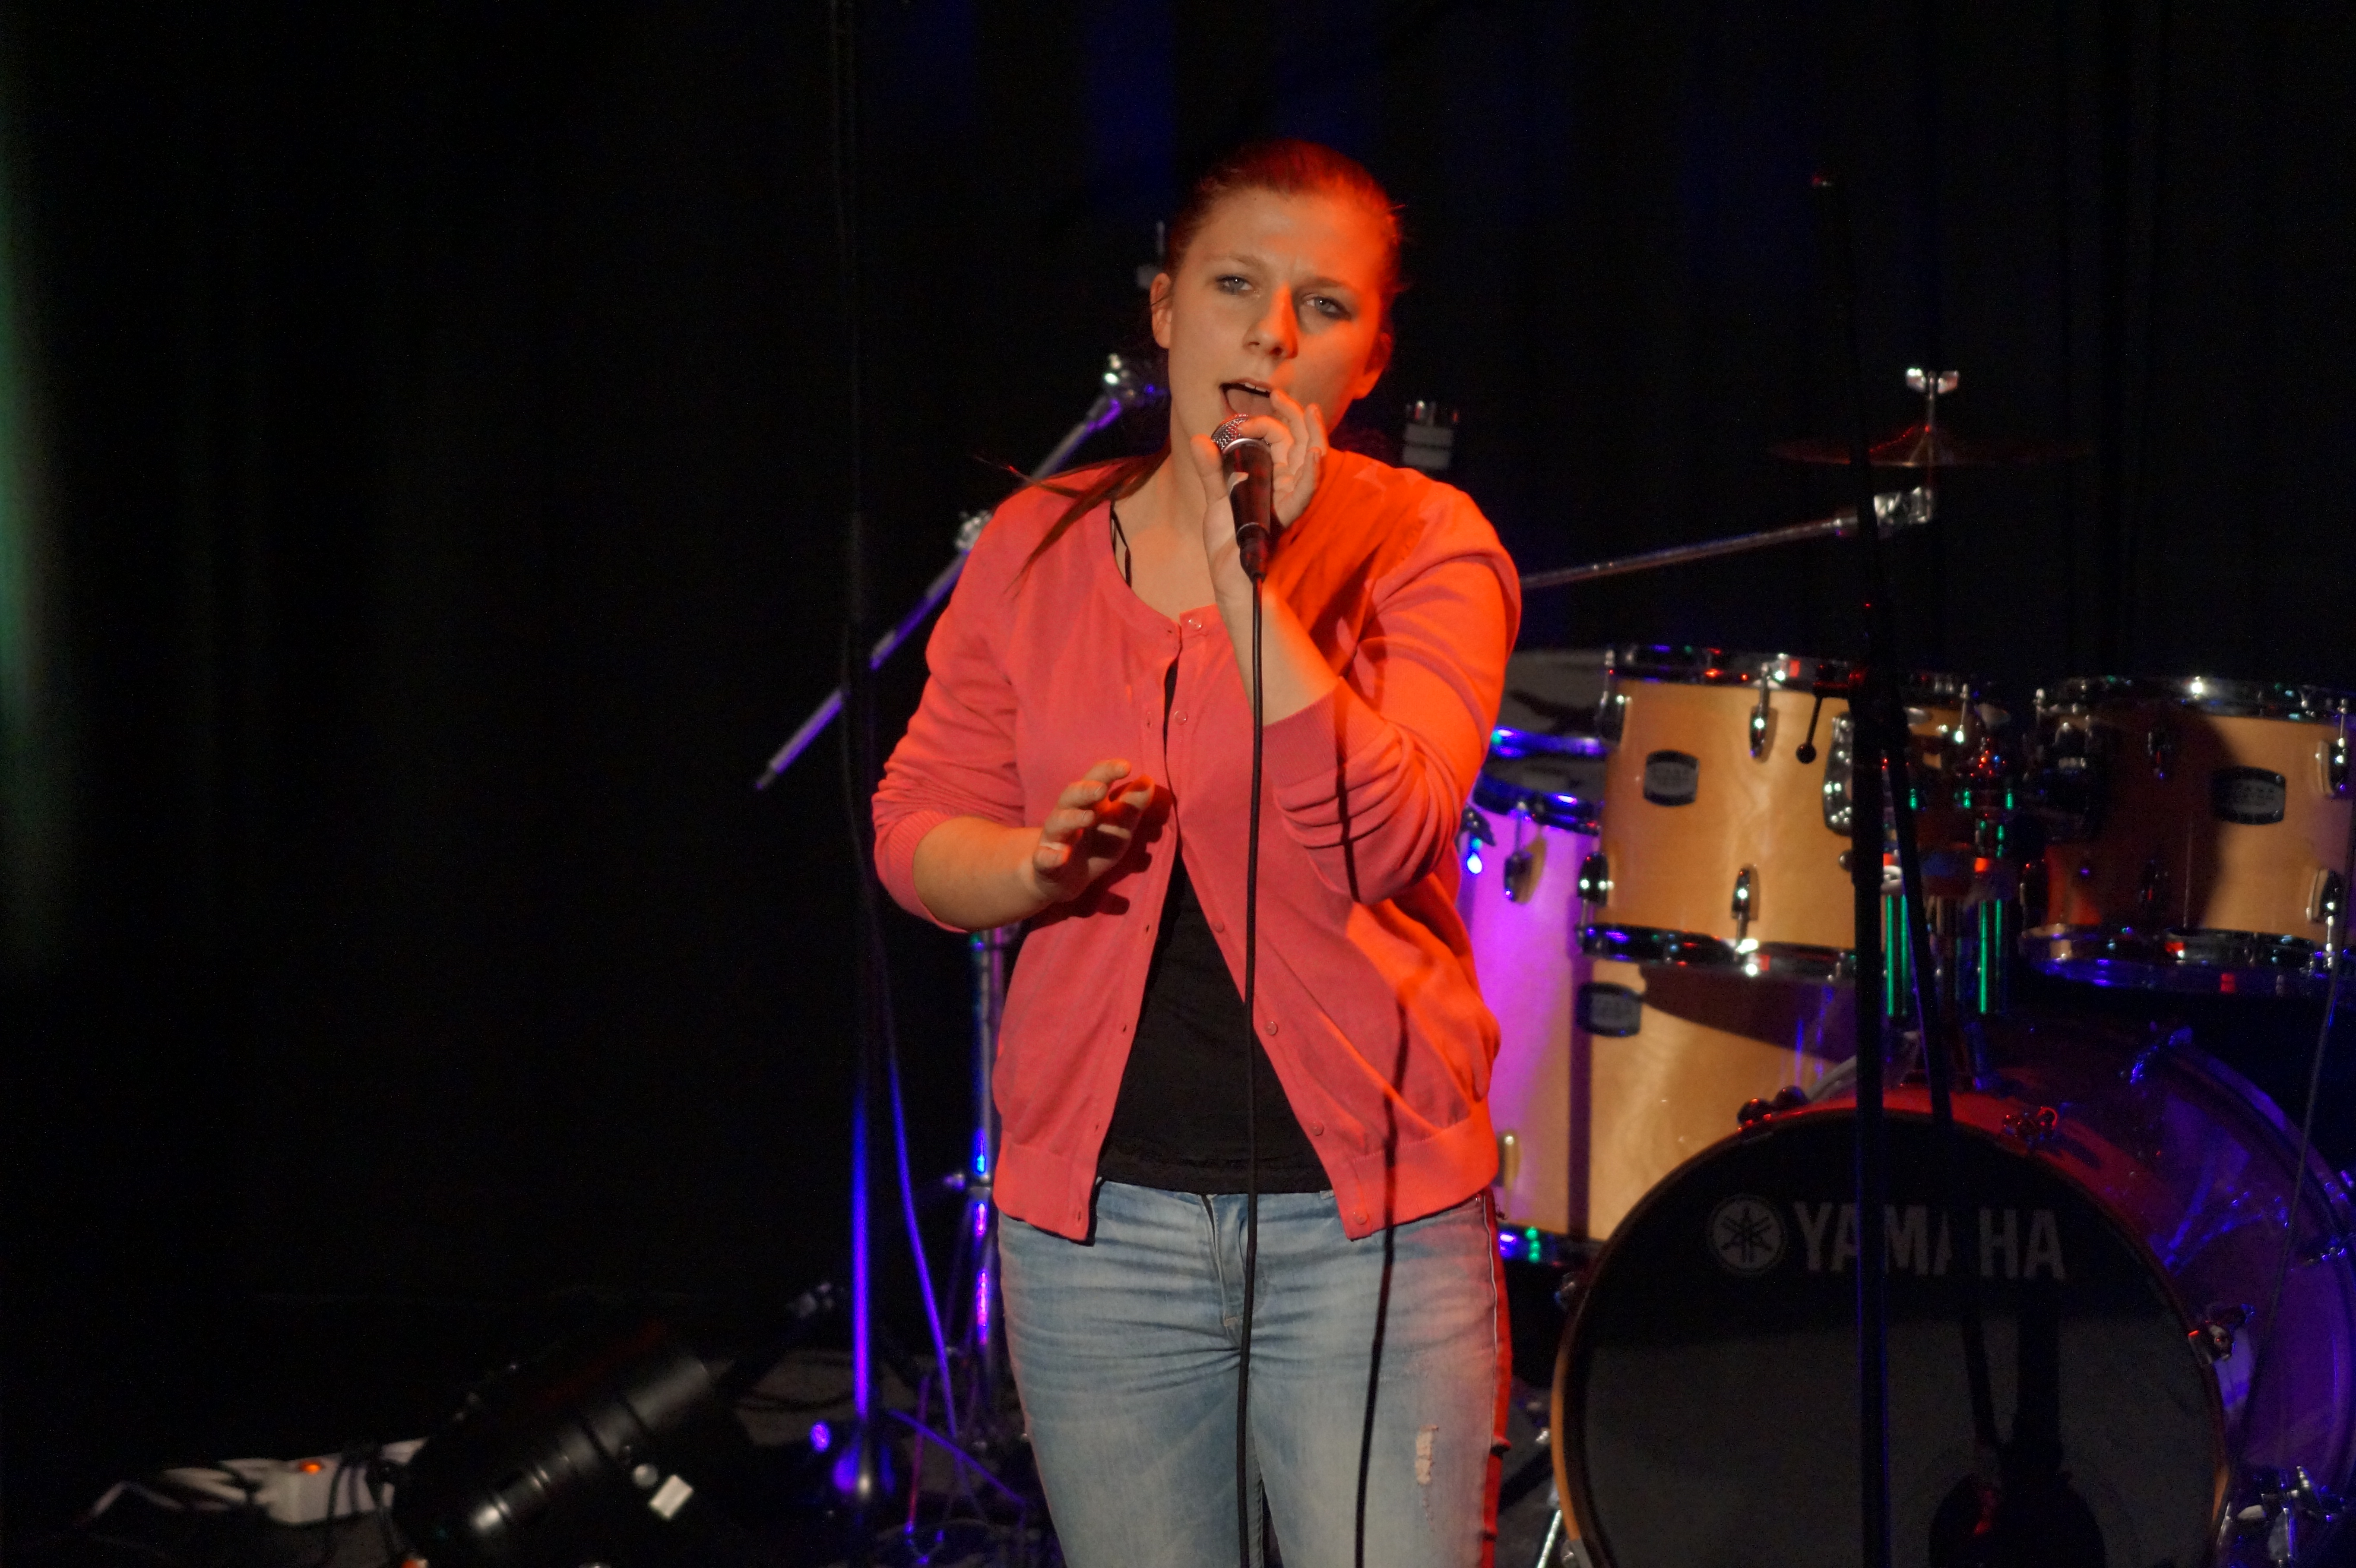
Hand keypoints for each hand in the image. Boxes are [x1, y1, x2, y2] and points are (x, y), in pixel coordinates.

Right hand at [1025, 759, 1158, 903]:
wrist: (1066, 878)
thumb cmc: (1096, 845)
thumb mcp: (1120, 827)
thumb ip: (1132, 806)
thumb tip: (1148, 779)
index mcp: (1089, 803)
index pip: (1096, 779)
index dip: (1109, 771)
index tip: (1127, 766)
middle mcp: (1068, 814)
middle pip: (1071, 795)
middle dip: (1085, 790)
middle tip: (1101, 788)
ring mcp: (1055, 838)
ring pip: (1058, 823)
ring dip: (1072, 818)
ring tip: (1089, 817)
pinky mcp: (1045, 862)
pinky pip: (1044, 858)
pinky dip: (1049, 857)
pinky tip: (1059, 857)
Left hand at [1183, 389, 1330, 587]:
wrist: (1229, 576)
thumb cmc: (1228, 539)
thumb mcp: (1216, 498)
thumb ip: (1211, 469)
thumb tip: (1199, 438)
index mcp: (1272, 478)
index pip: (1284, 439)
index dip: (1272, 419)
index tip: (1252, 411)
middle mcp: (1285, 486)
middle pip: (1301, 443)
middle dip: (1295, 416)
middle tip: (1280, 394)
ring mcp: (1287, 501)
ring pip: (1311, 464)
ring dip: (1313, 436)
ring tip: (1312, 412)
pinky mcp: (1285, 518)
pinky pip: (1303, 495)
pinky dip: (1311, 475)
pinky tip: (1317, 455)